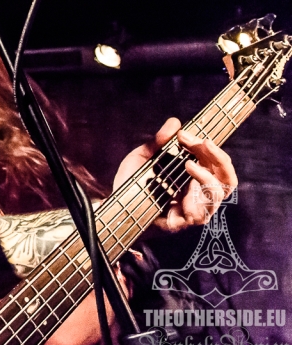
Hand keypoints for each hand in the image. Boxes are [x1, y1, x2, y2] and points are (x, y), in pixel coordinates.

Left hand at [113, 117, 237, 231]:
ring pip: (217, 196)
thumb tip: (174, 122)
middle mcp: (200, 193)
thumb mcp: (143, 157)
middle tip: (203, 144)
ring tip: (188, 165)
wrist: (115, 203)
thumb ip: (158, 142)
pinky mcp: (182, 222)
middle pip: (227, 179)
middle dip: (219, 159)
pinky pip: (199, 216)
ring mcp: (194, 209)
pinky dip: (195, 202)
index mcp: (196, 177)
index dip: (210, 148)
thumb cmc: (133, 180)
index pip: (217, 163)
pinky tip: (184, 194)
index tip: (185, 134)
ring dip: (207, 178)